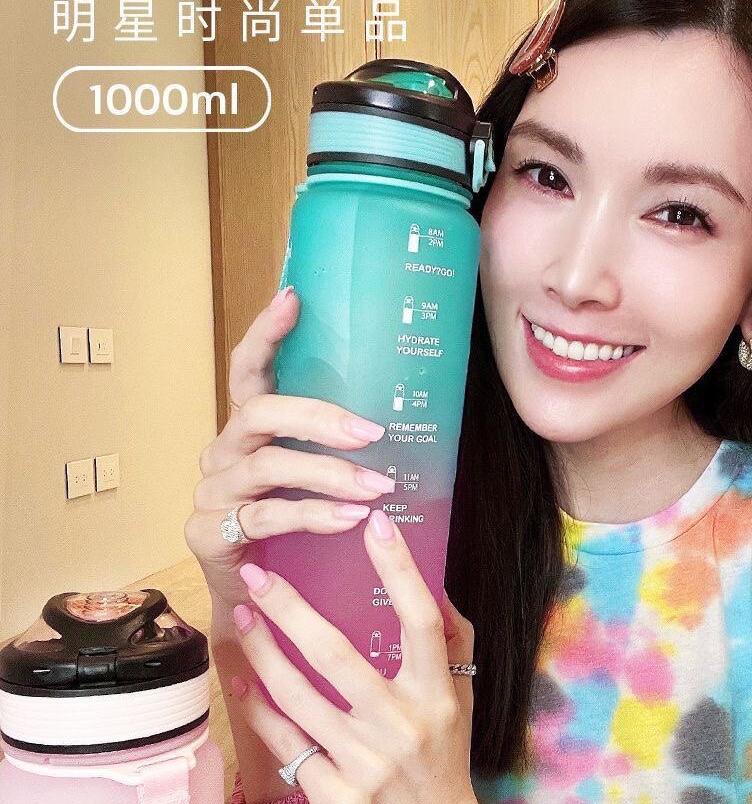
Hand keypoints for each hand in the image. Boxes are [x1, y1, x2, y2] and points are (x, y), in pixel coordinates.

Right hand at [184, 286, 396, 608]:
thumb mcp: (313, 473)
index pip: (249, 367)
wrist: (252, 593)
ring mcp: (213, 490)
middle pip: (260, 411)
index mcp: (247, 425)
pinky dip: (313, 515)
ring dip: (329, 474)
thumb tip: (402, 410)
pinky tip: (350, 520)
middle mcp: (223, 449)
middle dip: (318, 416)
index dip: (266, 332)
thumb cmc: (292, 522)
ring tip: (377, 485)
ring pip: (269, 466)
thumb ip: (336, 442)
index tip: (293, 297)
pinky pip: (266, 517)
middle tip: (371, 430)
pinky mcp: (209, 532)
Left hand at [228, 509, 476, 803]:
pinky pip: (286, 743)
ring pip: (298, 697)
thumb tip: (433, 582)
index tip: (376, 524)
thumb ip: (452, 639)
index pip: (421, 619)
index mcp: (436, 692)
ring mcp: (363, 762)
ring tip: (242, 616)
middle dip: (290, 610)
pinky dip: (260, 711)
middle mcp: (400, 725)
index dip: (400, 570)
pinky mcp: (334, 794)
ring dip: (263, 653)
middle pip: (336, 655)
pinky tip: (244, 680)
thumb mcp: (462, 696)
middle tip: (258, 575)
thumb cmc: (446, 753)